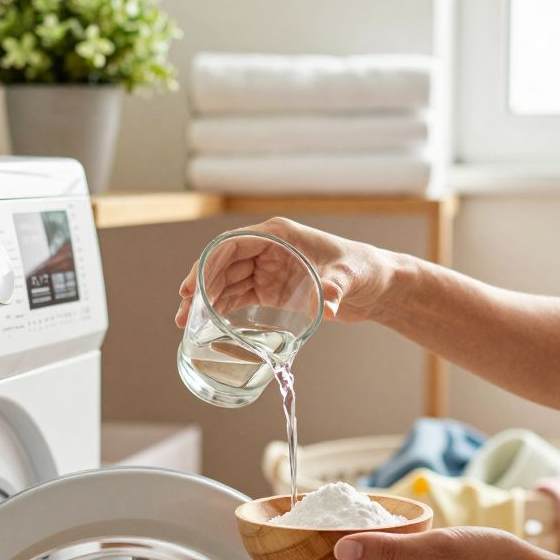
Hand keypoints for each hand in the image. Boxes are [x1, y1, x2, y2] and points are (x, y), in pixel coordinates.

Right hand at [175, 217, 400, 327]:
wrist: (376, 285)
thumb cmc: (363, 269)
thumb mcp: (349, 276)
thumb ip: (336, 287)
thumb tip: (330, 303)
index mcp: (279, 234)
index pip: (232, 244)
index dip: (208, 264)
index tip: (192, 286)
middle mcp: (268, 248)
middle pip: (222, 264)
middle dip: (200, 287)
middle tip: (184, 313)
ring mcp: (268, 269)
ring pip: (226, 282)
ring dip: (206, 301)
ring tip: (187, 324)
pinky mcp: (271, 288)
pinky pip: (239, 296)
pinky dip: (222, 308)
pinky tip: (208, 324)